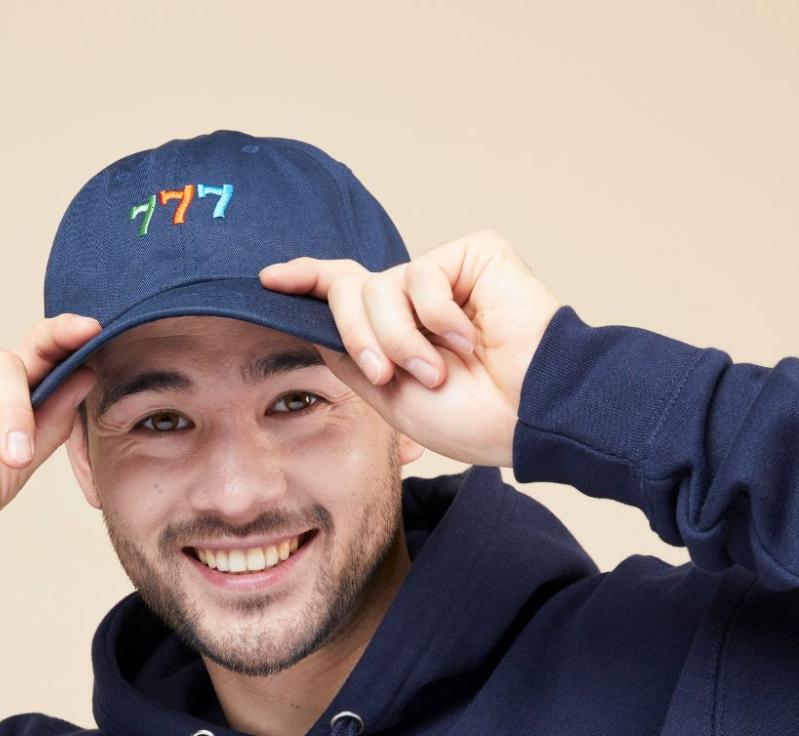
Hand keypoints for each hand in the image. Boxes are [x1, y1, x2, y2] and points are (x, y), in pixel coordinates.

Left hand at [256, 229, 559, 468]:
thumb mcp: (391, 397)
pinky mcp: (475, 255)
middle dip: (358, 335)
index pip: (346, 291)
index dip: (307, 280)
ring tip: (436, 369)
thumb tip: (311, 322)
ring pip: (379, 286)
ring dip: (399, 338)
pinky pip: (420, 276)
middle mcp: (419, 297)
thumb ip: (350, 357)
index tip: (269, 279)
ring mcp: (446, 274)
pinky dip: (436, 318)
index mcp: (401, 329)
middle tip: (386, 375)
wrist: (528, 414)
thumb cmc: (475, 417)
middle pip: (350, 289)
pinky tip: (469, 339)